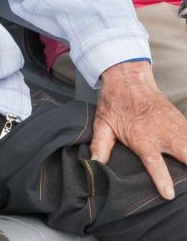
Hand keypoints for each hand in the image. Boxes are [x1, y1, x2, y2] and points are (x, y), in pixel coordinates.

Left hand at [91, 61, 186, 199]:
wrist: (129, 78)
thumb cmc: (115, 103)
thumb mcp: (102, 124)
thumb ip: (100, 145)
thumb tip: (95, 164)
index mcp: (143, 138)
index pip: (154, 162)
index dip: (161, 179)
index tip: (169, 194)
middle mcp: (162, 133)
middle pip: (184, 153)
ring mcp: (175, 127)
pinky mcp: (182, 122)